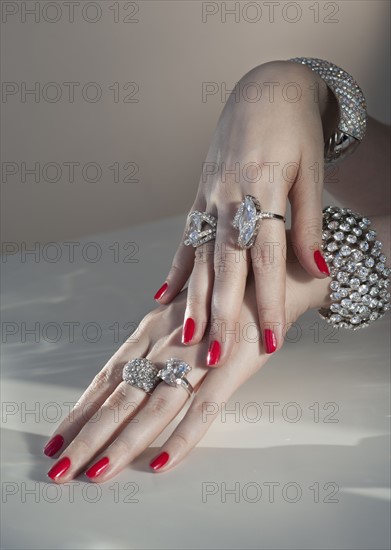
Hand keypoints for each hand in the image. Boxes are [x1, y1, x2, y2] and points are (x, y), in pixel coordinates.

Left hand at [43, 232, 330, 481]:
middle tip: (58, 470)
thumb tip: (131, 355)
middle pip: (120, 396)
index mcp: (152, 330)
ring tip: (94, 474)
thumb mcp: (181, 309)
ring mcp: (197, 355)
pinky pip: (204, 407)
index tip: (56, 438)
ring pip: (152, 406)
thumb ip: (155, 335)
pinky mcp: (232, 366)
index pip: (107, 377)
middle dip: (87, 435)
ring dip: (122, 443)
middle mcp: (166, 344)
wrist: (273, 274)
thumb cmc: (226, 293)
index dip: (80, 409)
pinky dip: (182, 437)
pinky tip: (160, 463)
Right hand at [155, 60, 336, 365]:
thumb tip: (316, 268)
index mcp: (265, 188)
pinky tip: (162, 299)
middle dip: (223, 313)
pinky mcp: (199, 197)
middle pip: (227, 265)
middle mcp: (231, 196)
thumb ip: (307, 223)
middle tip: (217, 355)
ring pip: (201, 257)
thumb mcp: (311, 171)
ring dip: (194, 299)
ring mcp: (210, 197)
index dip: (271, 301)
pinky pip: (186, 238)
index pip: (269, 258)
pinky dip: (175, 270)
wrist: (265, 91)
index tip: (273, 340)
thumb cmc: (296, 131)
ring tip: (188, 337)